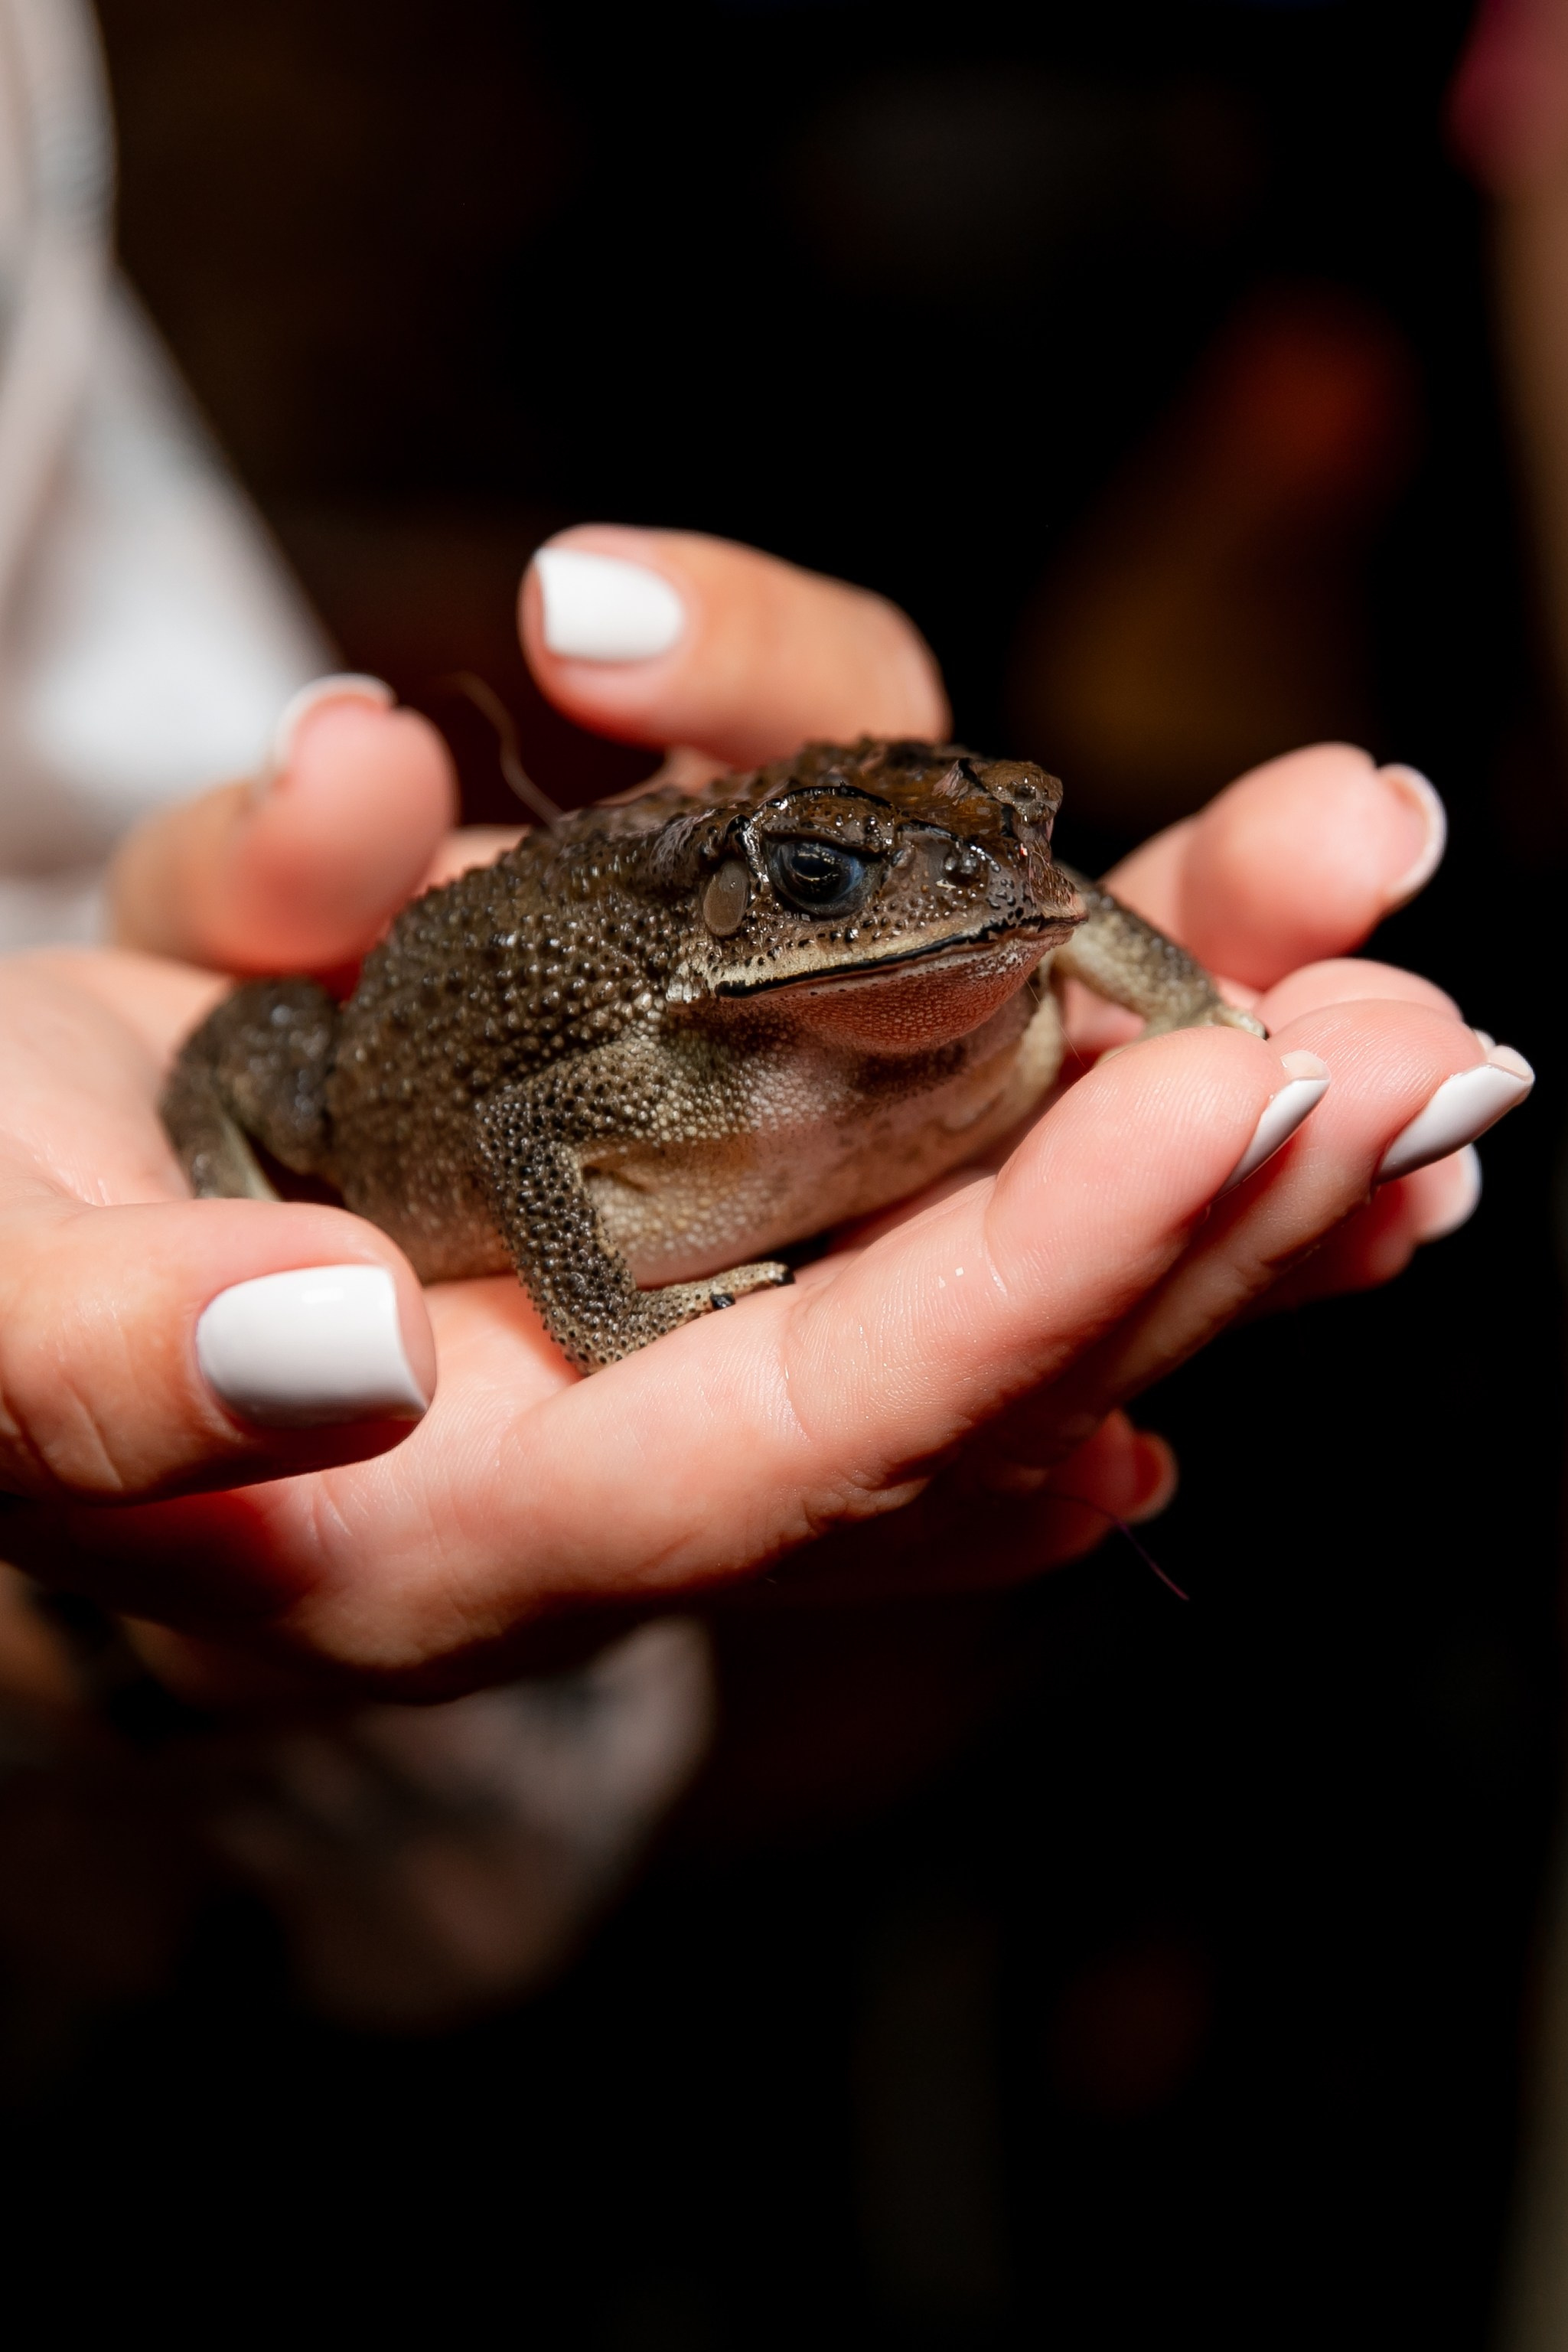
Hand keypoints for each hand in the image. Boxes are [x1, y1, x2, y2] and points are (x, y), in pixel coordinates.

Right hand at [0, 529, 1516, 1697]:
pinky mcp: (671, 1165)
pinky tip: (1268, 1111)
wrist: (10, 1264)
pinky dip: (1095, 1118)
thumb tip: (333, 1352)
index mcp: (478, 1511)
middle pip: (979, 1340)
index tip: (1228, 1109)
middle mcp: (624, 1422)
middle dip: (1208, 1202)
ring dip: (1207, 1121)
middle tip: (1425, 1041)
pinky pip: (922, 1155)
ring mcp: (674, 1291)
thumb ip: (111, 1373)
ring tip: (1405, 1008)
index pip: (808, 1434)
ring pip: (987, 1226)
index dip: (1025, 1285)